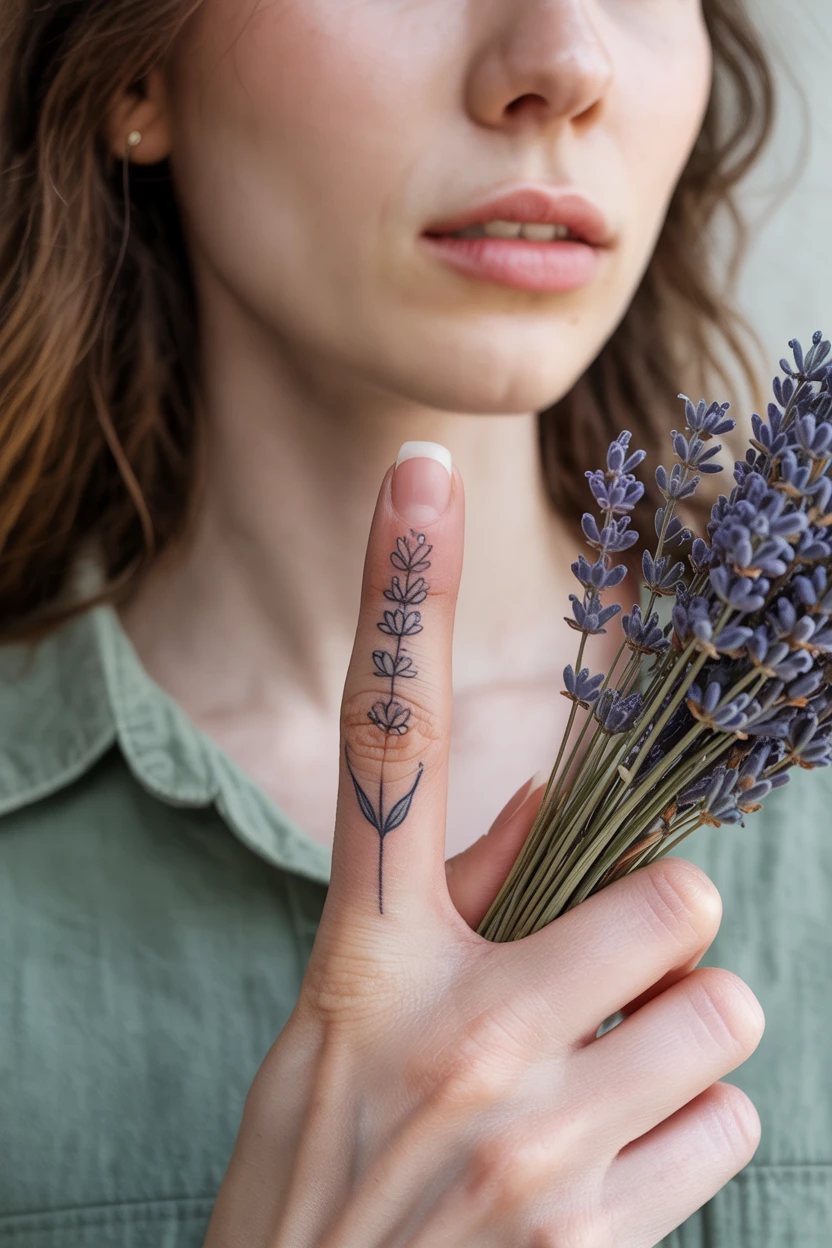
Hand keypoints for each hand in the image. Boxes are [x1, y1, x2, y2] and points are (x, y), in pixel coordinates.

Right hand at [203, 447, 764, 1247]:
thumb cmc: (323, 1172)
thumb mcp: (343, 1028)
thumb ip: (445, 910)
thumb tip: (546, 807)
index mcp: (367, 958)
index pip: (382, 743)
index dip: (398, 592)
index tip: (418, 475)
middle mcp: (451, 1027)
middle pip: (669, 896)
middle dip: (663, 936)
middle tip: (604, 983)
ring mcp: (530, 1137)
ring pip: (721, 1017)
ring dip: (678, 1048)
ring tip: (596, 1099)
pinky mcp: (595, 1231)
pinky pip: (727, 1125)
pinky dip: (689, 1141)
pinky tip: (606, 1181)